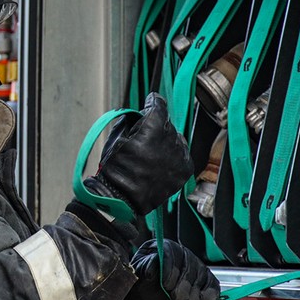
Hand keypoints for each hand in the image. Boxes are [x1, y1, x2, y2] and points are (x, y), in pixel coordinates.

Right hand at [86, 93, 193, 216]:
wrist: (120, 197)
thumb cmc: (115, 168)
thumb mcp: (117, 136)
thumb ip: (132, 122)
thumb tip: (141, 117)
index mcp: (152, 127)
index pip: (159, 105)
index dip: (153, 102)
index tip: (151, 101)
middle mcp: (170, 139)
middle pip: (167, 123)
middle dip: (156, 125)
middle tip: (143, 136)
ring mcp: (178, 156)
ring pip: (175, 139)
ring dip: (165, 141)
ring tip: (150, 153)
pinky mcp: (183, 170)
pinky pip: (181, 155)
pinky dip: (173, 156)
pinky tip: (160, 161)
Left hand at [130, 238, 219, 299]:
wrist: (147, 296)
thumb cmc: (142, 281)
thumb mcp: (138, 272)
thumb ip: (146, 267)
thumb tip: (152, 269)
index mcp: (163, 247)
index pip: (170, 252)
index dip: (170, 268)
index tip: (166, 285)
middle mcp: (181, 253)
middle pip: (188, 264)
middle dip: (184, 284)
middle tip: (176, 298)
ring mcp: (195, 265)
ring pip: (201, 275)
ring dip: (195, 292)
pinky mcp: (204, 278)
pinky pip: (212, 283)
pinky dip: (210, 293)